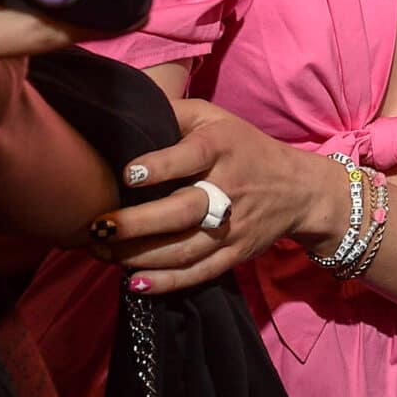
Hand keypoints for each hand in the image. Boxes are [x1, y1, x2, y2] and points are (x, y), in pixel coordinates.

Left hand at [96, 99, 337, 292]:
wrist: (298, 189)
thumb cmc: (243, 147)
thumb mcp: (214, 117)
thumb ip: (174, 112)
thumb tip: (126, 113)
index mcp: (222, 148)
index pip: (191, 156)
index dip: (159, 167)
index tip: (126, 174)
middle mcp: (229, 189)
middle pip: (183, 211)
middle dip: (137, 223)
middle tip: (98, 227)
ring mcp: (233, 227)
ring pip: (185, 249)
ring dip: (140, 256)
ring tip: (103, 253)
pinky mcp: (236, 254)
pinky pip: (199, 273)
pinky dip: (167, 282)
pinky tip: (135, 283)